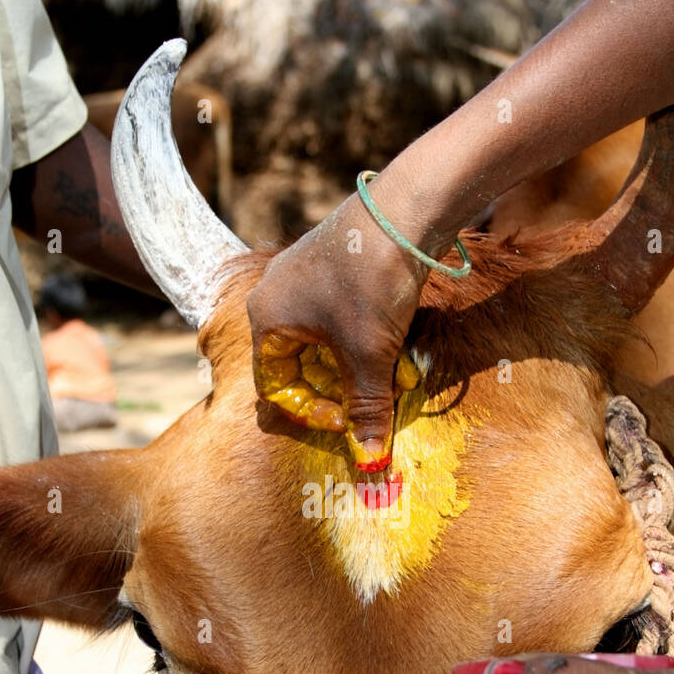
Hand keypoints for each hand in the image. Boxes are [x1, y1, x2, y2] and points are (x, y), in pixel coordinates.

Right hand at [247, 186, 427, 468]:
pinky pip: (344, 317)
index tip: (347, 420)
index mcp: (267, 318)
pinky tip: (402, 346)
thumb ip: (367, 408)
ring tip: (399, 375)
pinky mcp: (335, 265)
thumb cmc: (372, 284)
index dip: (311, 412)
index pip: (275, 386)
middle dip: (346, 388)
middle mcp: (277, 295)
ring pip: (329, 342)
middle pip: (303, 365)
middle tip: (376, 399)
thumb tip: (368, 461)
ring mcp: (305, 277)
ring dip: (364, 367)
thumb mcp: (370, 355)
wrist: (406, 211)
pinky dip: (370, 339)